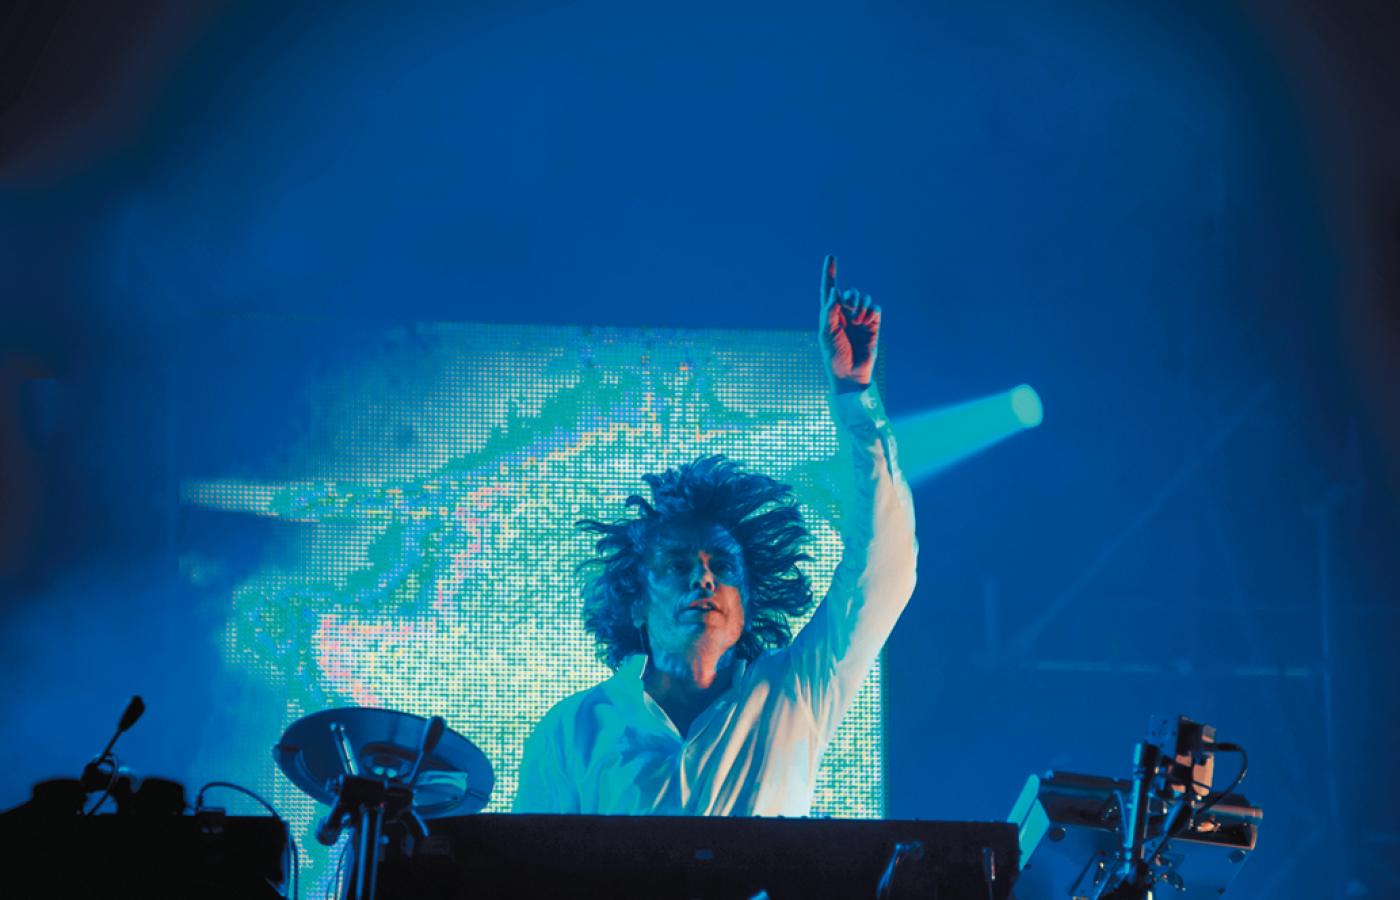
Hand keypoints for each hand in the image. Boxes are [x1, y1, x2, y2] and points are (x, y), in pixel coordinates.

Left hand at [819, 255, 879, 391]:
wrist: (852, 374)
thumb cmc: (834, 357)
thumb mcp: (826, 333)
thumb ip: (829, 311)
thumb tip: (835, 290)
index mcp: (829, 315)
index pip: (829, 290)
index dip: (830, 273)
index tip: (830, 256)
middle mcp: (845, 314)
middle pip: (850, 292)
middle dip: (851, 297)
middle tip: (849, 311)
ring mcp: (860, 319)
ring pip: (864, 298)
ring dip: (861, 305)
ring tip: (857, 321)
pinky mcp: (873, 325)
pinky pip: (875, 308)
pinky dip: (871, 312)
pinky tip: (866, 323)